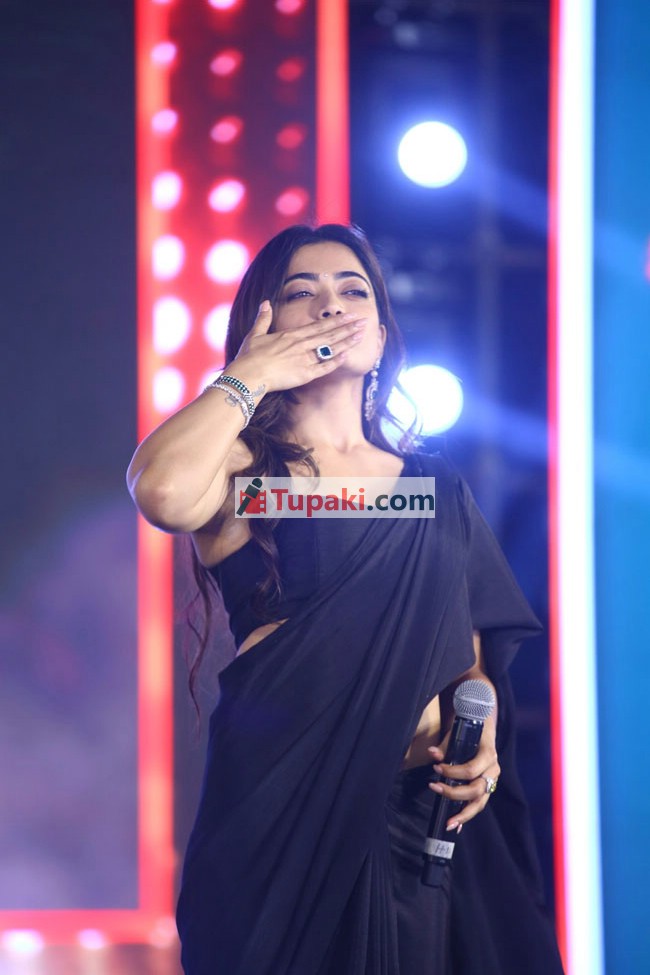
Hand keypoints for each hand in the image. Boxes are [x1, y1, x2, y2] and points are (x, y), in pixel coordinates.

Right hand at [232, 300, 367, 392]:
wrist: (249, 375)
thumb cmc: (249, 357)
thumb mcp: (254, 334)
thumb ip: (263, 319)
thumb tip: (264, 302)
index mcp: (292, 335)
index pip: (320, 325)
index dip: (337, 320)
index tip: (350, 315)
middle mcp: (301, 344)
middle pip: (330, 334)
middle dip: (349, 327)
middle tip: (364, 321)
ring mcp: (305, 359)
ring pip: (331, 348)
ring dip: (347, 341)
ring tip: (362, 335)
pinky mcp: (305, 374)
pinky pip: (324, 367)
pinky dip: (336, 361)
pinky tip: (348, 356)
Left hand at [426, 727, 500, 832]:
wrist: (484, 727)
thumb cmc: (470, 730)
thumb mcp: (458, 734)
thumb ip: (445, 746)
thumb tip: (432, 754)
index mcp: (488, 755)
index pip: (471, 770)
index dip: (452, 772)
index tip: (436, 768)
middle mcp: (493, 770)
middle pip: (476, 790)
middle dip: (454, 793)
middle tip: (435, 788)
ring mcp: (492, 781)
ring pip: (480, 802)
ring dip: (464, 814)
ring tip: (448, 824)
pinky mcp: (488, 787)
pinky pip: (478, 804)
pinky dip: (467, 814)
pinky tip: (457, 825)